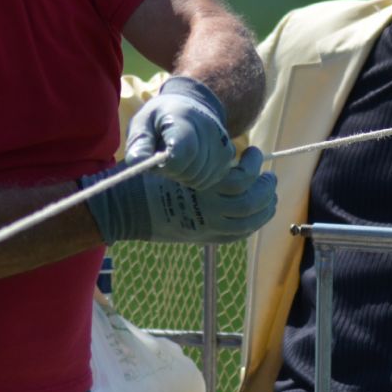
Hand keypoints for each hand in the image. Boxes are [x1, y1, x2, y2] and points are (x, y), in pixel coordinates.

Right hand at [81, 146, 275, 244]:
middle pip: (250, 204)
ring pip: (248, 222)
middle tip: (269, 175)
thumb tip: (227, 154)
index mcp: (197, 189)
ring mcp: (204, 229)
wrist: (121, 210)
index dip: (252, 167)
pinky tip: (255, 209)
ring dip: (265, 207)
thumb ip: (190, 155)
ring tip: (268, 191)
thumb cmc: (141, 178)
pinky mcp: (202, 238)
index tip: (252, 152)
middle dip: (266, 188)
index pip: (240, 181)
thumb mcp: (162, 156)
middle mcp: (204, 213)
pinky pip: (237, 234)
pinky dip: (252, 222)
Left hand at [125, 76, 234, 189]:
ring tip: (177, 158)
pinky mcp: (228, 155)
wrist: (190, 106)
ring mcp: (222, 142)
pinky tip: (189, 163)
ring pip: (200, 179)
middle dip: (173, 171)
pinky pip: (209, 181)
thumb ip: (139, 142)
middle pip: (190, 170)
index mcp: (184, 117)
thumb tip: (137, 162)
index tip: (158, 159)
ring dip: (184, 176)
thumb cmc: (161, 117)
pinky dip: (195, 177)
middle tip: (165, 157)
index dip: (167, 165)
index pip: (184, 153)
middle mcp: (209, 128)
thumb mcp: (143, 123)